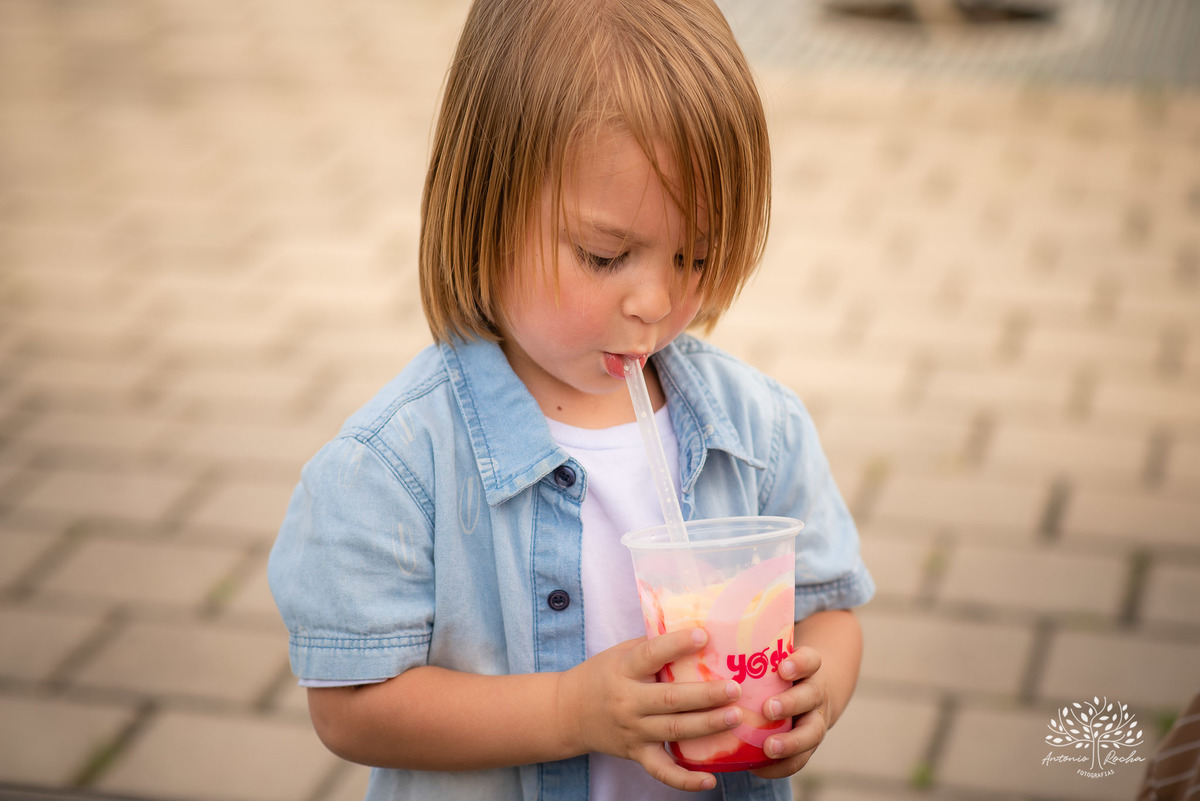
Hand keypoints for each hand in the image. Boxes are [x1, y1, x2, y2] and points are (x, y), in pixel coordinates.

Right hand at [558, 627, 742, 791]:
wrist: (567, 712)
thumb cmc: (602, 675)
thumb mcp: (620, 653)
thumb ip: (651, 645)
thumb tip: (694, 628)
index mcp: (624, 670)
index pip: (651, 654)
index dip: (676, 644)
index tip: (703, 635)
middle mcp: (628, 701)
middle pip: (670, 699)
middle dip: (705, 694)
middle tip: (735, 688)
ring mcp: (632, 731)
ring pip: (673, 730)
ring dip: (707, 725)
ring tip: (735, 717)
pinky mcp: (636, 754)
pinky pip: (662, 771)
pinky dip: (685, 779)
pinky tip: (710, 780)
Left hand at [750, 645, 828, 779]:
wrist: (805, 697)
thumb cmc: (774, 674)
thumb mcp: (769, 660)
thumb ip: (747, 656)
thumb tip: (700, 642)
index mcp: (805, 669)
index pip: (810, 660)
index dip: (800, 663)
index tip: (782, 668)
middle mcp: (814, 694)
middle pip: (811, 696)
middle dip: (792, 702)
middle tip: (768, 708)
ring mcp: (814, 720)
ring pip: (813, 732)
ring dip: (792, 741)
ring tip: (770, 747)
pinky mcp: (807, 746)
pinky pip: (799, 760)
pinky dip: (781, 766)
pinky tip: (759, 768)